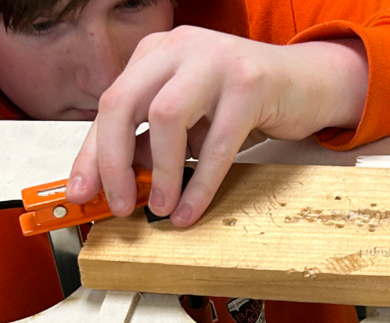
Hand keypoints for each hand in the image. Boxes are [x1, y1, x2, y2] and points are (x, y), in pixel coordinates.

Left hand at [65, 26, 367, 227]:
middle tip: (118, 204)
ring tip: (159, 207)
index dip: (92, 154)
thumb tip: (116, 181)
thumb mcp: (189, 120)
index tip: (82, 193)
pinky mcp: (250, 82)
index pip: (110, 104)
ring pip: (166, 116)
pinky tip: (189, 208)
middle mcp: (180, 48)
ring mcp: (215, 60)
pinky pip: (217, 141)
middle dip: (113, 161)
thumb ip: (151, 142)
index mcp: (156, 53)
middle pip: (124, 102)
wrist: (307, 83)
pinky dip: (199, 182)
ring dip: (160, 172)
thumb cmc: (243, 102)